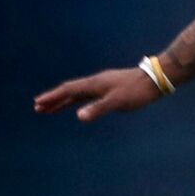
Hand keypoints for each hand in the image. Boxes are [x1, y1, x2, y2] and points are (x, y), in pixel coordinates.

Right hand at [34, 67, 163, 122]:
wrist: (156, 79)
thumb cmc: (137, 91)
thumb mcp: (117, 102)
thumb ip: (98, 108)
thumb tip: (79, 116)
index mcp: (95, 84)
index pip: (69, 91)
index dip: (53, 98)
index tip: (38, 104)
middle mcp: (96, 83)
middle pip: (70, 91)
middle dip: (54, 100)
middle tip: (38, 108)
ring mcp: (103, 85)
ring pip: (79, 93)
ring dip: (64, 101)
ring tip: (51, 109)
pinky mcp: (111, 89)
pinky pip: (89, 95)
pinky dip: (78, 101)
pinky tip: (79, 106)